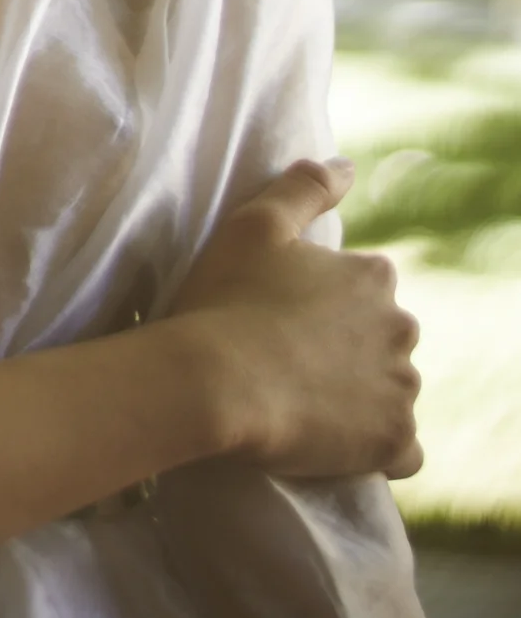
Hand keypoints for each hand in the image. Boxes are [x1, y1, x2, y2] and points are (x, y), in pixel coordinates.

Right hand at [167, 158, 422, 481]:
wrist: (215, 382)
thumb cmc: (227, 297)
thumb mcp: (254, 223)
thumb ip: (305, 186)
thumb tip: (347, 167)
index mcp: (373, 276)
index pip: (364, 289)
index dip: (324, 304)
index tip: (284, 316)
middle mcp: (401, 328)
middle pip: (382, 340)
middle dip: (349, 349)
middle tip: (290, 359)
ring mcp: (401, 389)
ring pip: (391, 392)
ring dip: (360, 397)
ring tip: (304, 402)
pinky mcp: (393, 442)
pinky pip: (401, 450)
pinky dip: (376, 447)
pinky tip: (335, 442)